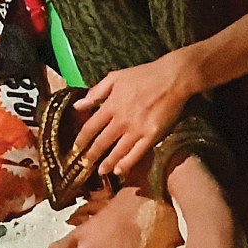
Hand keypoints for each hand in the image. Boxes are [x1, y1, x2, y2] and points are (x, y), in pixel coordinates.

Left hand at [72, 54, 192, 177]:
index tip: (76, 148)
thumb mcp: (116, 77)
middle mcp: (121, 120)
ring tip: (101, 171)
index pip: (90, 127)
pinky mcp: (152, 136)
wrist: (172, 78)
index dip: (82, 140)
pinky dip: (126, 164)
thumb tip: (77, 105)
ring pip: (117, 151)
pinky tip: (120, 171)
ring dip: (107, 163)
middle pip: (102, 142)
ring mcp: (136, 129)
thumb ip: (96, 92)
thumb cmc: (144, 75)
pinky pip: (136, 154)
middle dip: (91, 155)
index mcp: (111, 105)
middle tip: (85, 164)